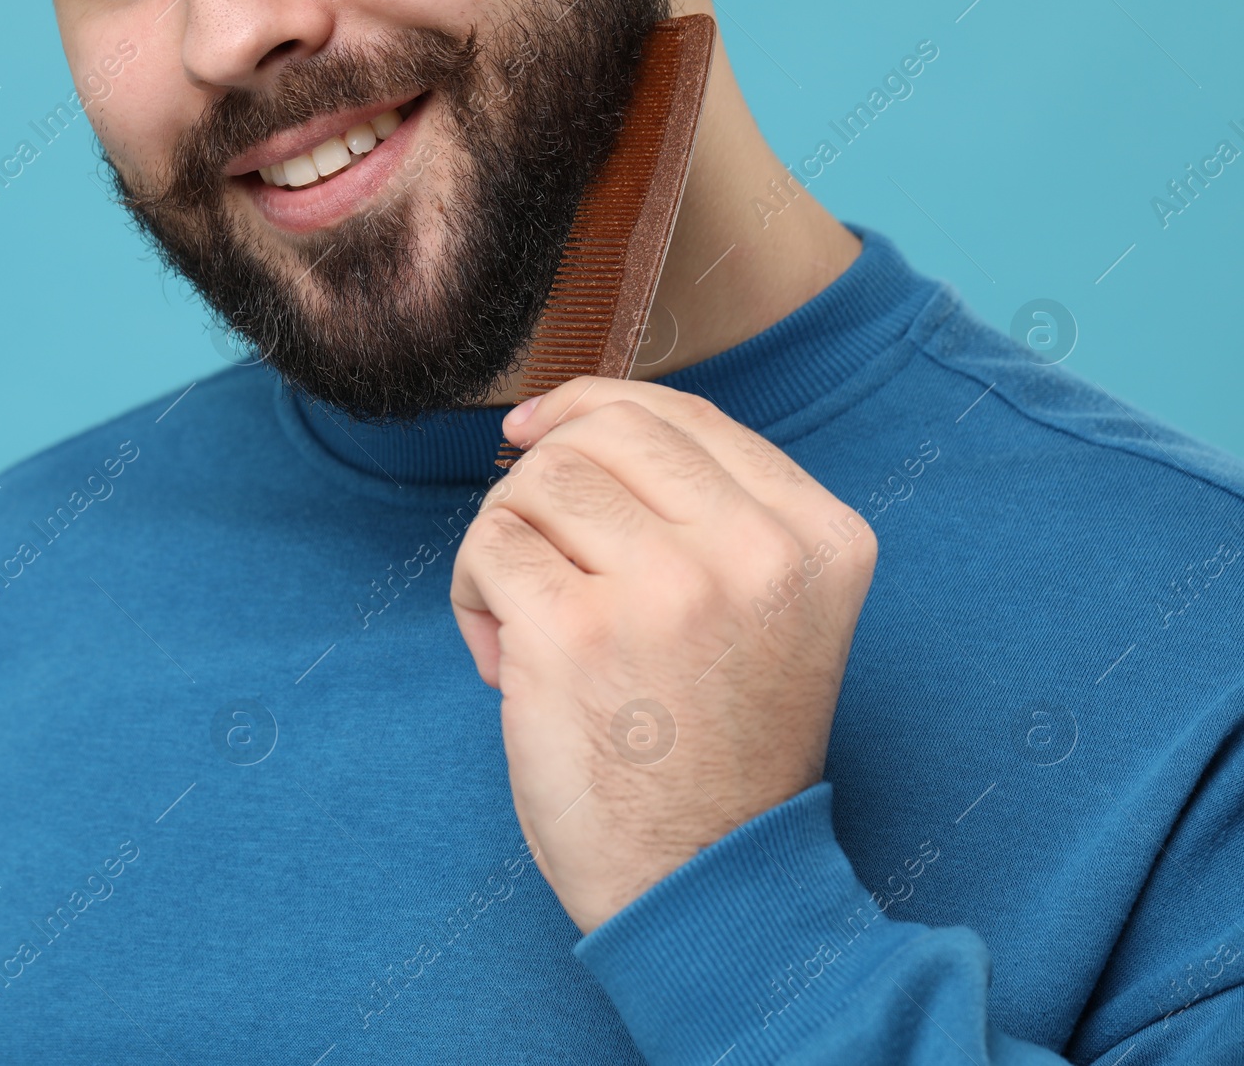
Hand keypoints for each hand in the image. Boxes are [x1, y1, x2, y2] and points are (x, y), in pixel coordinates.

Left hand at [450, 377, 876, 932]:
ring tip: (517, 618)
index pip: (684, 417)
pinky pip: (491, 547)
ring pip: (540, 482)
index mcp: (819, 536)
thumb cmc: (717, 751)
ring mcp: (670, 588)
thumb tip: (562, 426)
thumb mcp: (765, 613)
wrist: (706, 886)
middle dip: (542, 472)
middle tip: (527, 545)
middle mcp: (758, 550)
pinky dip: (473, 593)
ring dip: (504, 539)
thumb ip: (709, 518)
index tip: (539, 433)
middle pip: (606, 432)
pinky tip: (501, 659)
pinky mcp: (579, 633)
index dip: (594, 407)